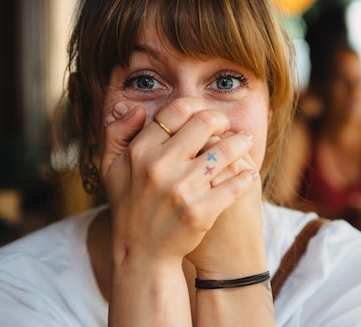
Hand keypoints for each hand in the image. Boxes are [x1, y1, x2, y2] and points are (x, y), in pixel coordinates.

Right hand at [101, 98, 256, 270]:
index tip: (204, 114)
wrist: (141, 254)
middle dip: (221, 120)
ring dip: (240, 142)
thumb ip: (116, 132)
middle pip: (204, 123)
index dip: (195, 106)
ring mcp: (181, 190)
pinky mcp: (200, 212)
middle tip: (227, 126)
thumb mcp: (111, 168)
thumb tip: (133, 107)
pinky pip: (234, 184)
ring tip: (245, 142)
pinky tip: (249, 173)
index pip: (176, 111)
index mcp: (139, 152)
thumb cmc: (128, 206)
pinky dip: (246, 176)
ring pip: (225, 150)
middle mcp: (159, 167)